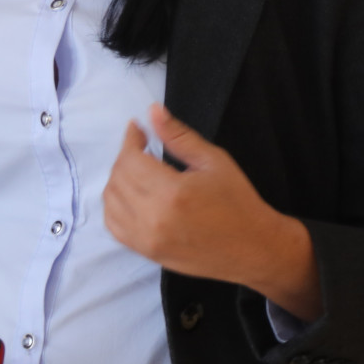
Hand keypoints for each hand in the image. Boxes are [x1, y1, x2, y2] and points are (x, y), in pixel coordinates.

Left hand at [103, 103, 323, 321]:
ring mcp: (147, 240)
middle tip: (141, 147)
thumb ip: (179, 136)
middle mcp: (154, 219)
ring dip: (117, 181)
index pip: (131, 159)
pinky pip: (114, 228)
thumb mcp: (214, 161)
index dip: (130, 139)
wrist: (252, 248)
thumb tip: (152, 111)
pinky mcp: (147, 253)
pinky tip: (130, 196)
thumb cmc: (237, 202)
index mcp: (172, 193)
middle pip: (118, 179)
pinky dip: (114, 207)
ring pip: (111, 202)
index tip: (137, 129)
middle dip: (125, 157)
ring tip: (136, 170)